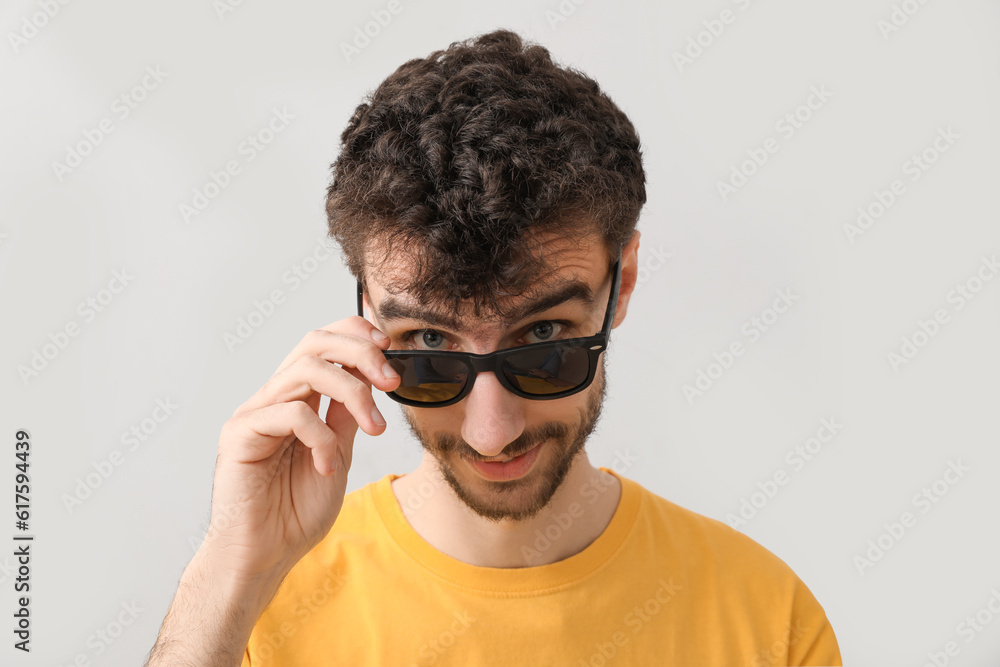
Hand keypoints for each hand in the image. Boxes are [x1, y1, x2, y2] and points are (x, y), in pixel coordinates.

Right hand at [198, 316, 399, 582]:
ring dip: (353, 392)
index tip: (390, 350)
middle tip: (391, 379)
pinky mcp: (241, 434)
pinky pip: (290, 414)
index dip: (355, 336)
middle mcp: (273, 399)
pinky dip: (321, 437)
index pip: (322, 345)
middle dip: (360, 352)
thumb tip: (370, 382)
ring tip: (374, 427)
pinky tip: (327, 467)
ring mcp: (254, 413)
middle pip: (314, 343)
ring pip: (306, 369)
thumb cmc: (293, 514)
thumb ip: (346, 419)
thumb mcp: (338, 457)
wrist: (263, 556)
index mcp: (295, 400)